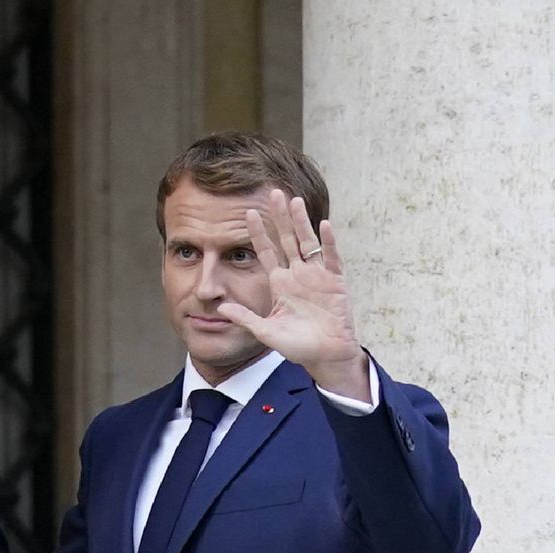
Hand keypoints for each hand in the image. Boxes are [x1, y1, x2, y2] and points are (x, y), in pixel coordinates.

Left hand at [217, 188, 370, 400]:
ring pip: (308, 242)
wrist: (325, 356)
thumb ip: (245, 318)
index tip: (247, 213)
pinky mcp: (335, 282)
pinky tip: (324, 225)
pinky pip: (332, 258)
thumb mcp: (265, 332)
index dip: (258, 234)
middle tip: (273, 192)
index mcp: (280, 283)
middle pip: (287, 239)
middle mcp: (297, 274)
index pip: (266, 252)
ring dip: (302, 222)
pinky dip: (329, 243)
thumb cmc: (297, 346)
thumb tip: (219, 309)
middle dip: (280, 217)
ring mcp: (317, 276)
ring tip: (295, 201)